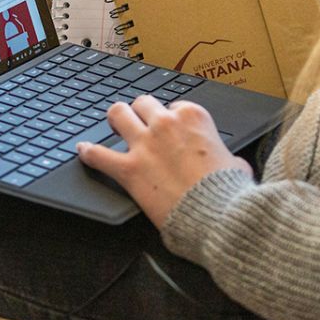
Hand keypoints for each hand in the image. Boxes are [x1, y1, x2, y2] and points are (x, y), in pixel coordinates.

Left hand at [78, 96, 252, 227]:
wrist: (217, 215)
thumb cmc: (228, 191)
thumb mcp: (237, 164)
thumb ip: (227, 157)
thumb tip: (230, 164)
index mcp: (194, 117)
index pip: (175, 107)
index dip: (172, 119)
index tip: (172, 130)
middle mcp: (166, 124)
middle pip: (144, 103)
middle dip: (141, 112)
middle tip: (140, 122)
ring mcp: (145, 144)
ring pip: (118, 114)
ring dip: (115, 118)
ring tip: (113, 124)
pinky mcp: (129, 169)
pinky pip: (99, 155)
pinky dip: (89, 152)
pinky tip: (83, 151)